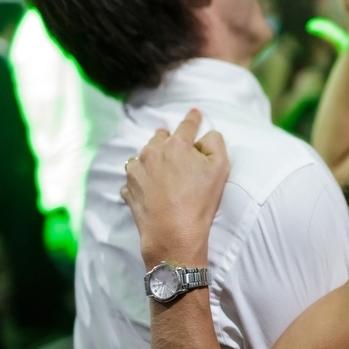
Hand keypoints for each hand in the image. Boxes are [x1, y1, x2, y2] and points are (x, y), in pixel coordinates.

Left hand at [121, 109, 229, 268]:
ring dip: (154, 159)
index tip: (195, 114)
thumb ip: (215, 143)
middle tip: (181, 154)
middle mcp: (152, 153)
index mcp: (176, 145)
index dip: (193, 119)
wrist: (173, 235)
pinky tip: (154, 189)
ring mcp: (136, 171)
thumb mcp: (220, 168)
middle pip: (161, 137)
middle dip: (171, 140)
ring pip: (144, 155)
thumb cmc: (199, 202)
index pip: (187, 125)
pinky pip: (135, 177)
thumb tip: (206, 136)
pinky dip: (143, 178)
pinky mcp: (128, 189)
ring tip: (166, 174)